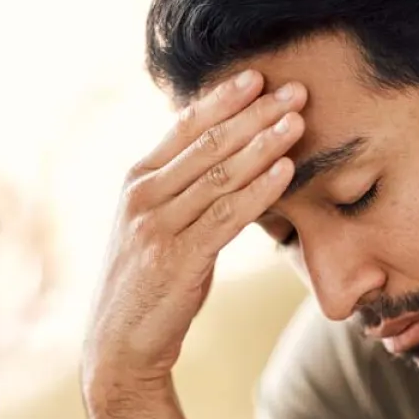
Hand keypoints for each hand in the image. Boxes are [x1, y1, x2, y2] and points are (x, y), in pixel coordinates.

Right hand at [82, 70, 305, 406]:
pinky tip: (286, 170)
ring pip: (220, 175)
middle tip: (294, 89)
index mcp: (136, 180)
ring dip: (263, 144)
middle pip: (207, 143)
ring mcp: (157, 226)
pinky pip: (226, 216)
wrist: (120, 342)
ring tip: (298, 120)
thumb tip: (224, 153)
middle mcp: (142, 196)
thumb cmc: (147, 281)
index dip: (223, 99)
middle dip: (254, 113)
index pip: (184, 127)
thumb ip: (180, 189)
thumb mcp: (154, 224)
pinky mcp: (177, 258)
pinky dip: (259, 190)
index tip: (258, 75)